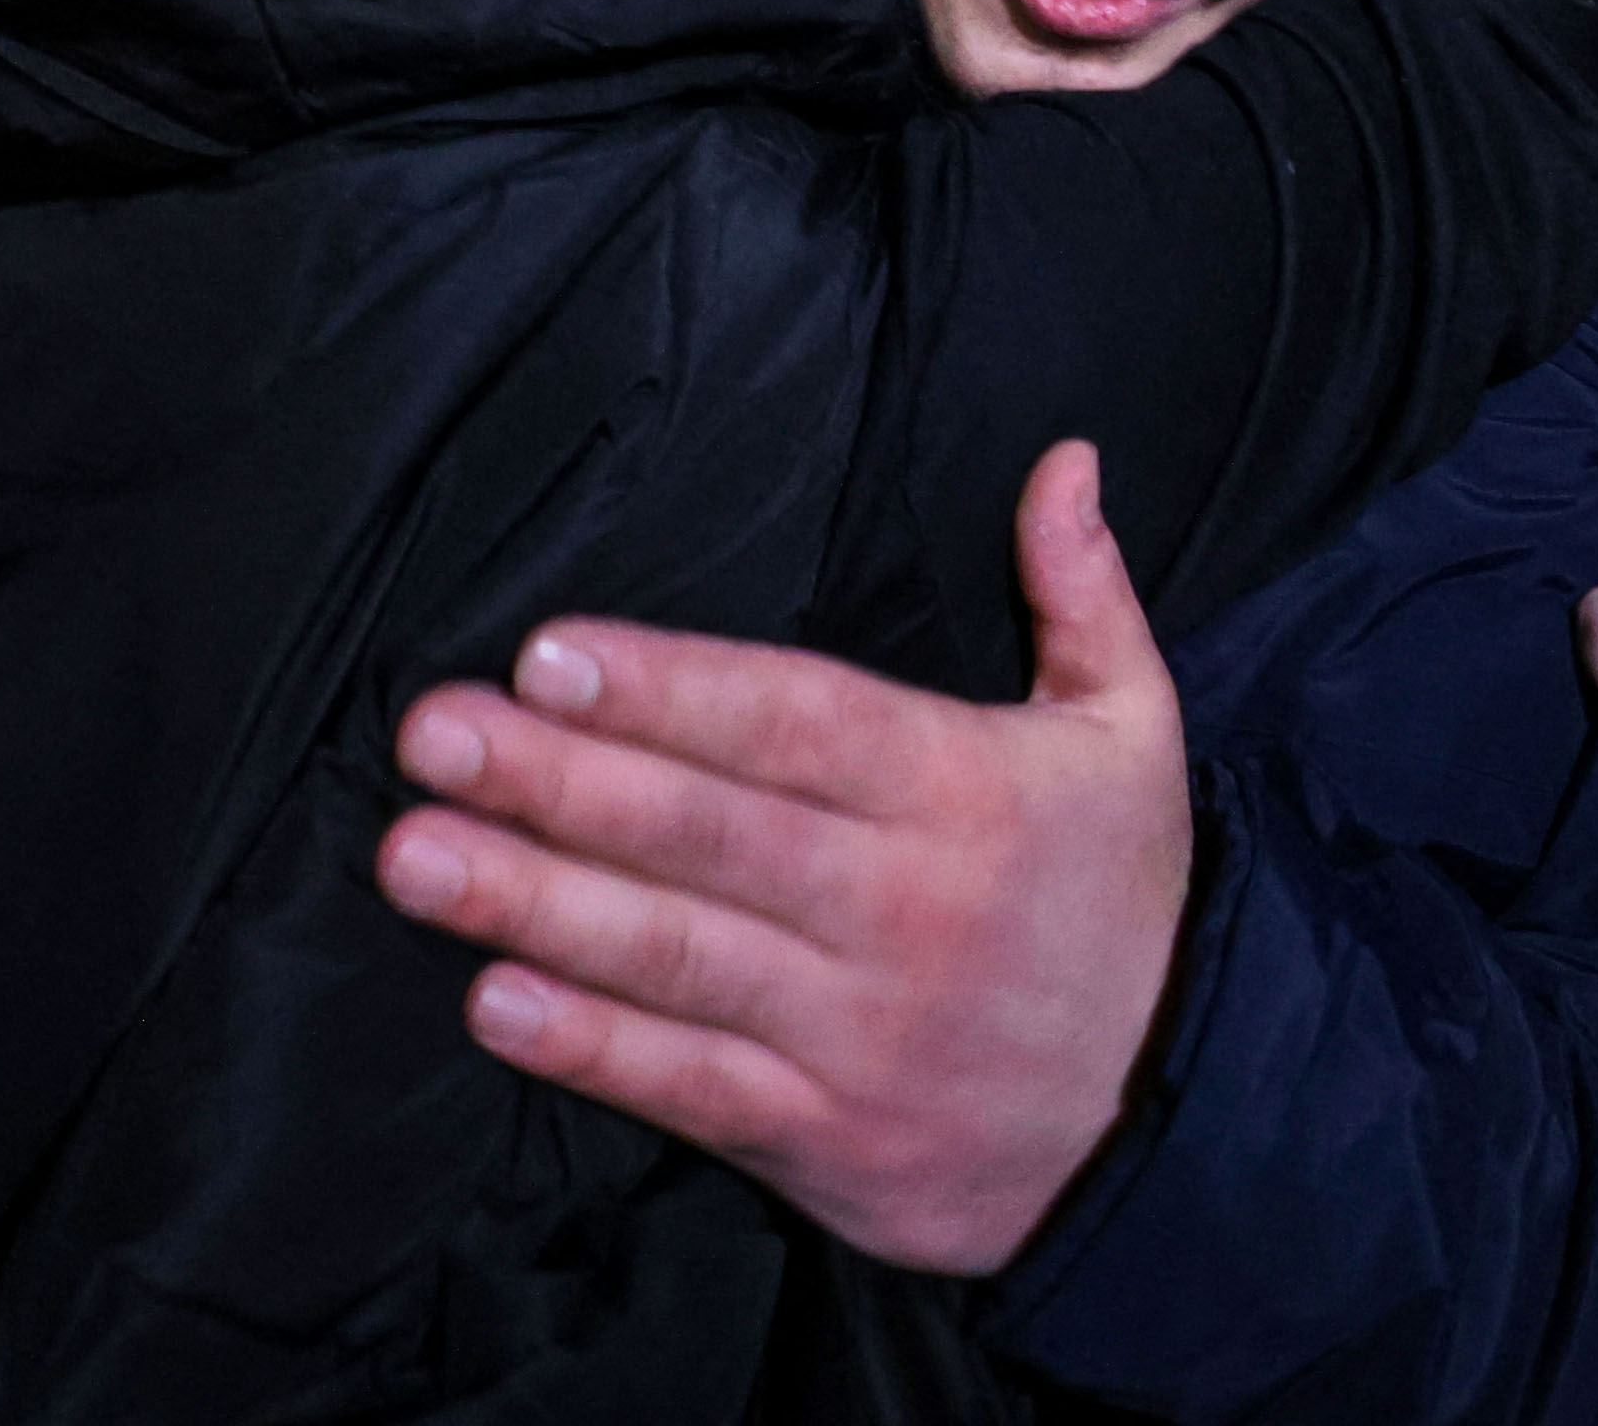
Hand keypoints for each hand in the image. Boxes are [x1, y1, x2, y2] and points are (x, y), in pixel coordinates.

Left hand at [375, 440, 1190, 1274]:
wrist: (1181, 1120)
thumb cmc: (1128, 900)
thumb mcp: (1134, 732)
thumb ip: (1082, 592)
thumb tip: (1067, 459)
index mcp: (968, 793)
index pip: (799, 724)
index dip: (671, 689)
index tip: (547, 652)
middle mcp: (906, 909)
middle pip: (710, 833)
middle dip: (559, 780)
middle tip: (433, 734)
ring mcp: (861, 1034)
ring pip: (679, 958)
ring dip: (533, 904)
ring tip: (416, 855)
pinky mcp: (828, 1139)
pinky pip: (693, 1088)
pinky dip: (590, 1047)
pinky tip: (493, 1000)